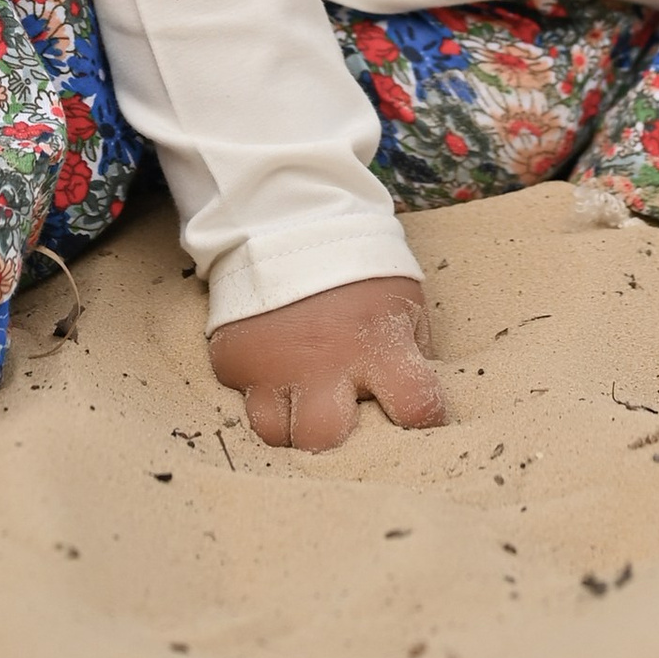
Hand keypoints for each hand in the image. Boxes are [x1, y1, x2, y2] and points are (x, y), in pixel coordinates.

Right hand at [207, 275, 444, 452]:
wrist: (289, 218)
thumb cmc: (358, 268)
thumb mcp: (401, 298)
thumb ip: (410, 350)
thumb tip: (412, 401)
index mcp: (378, 345)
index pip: (417, 407)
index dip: (423, 419)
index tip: (416, 416)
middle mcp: (325, 364)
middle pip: (326, 439)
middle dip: (335, 435)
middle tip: (340, 410)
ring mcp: (274, 365)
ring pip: (275, 433)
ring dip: (290, 422)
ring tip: (302, 398)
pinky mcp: (235, 359)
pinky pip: (242, 399)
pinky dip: (258, 391)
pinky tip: (272, 368)